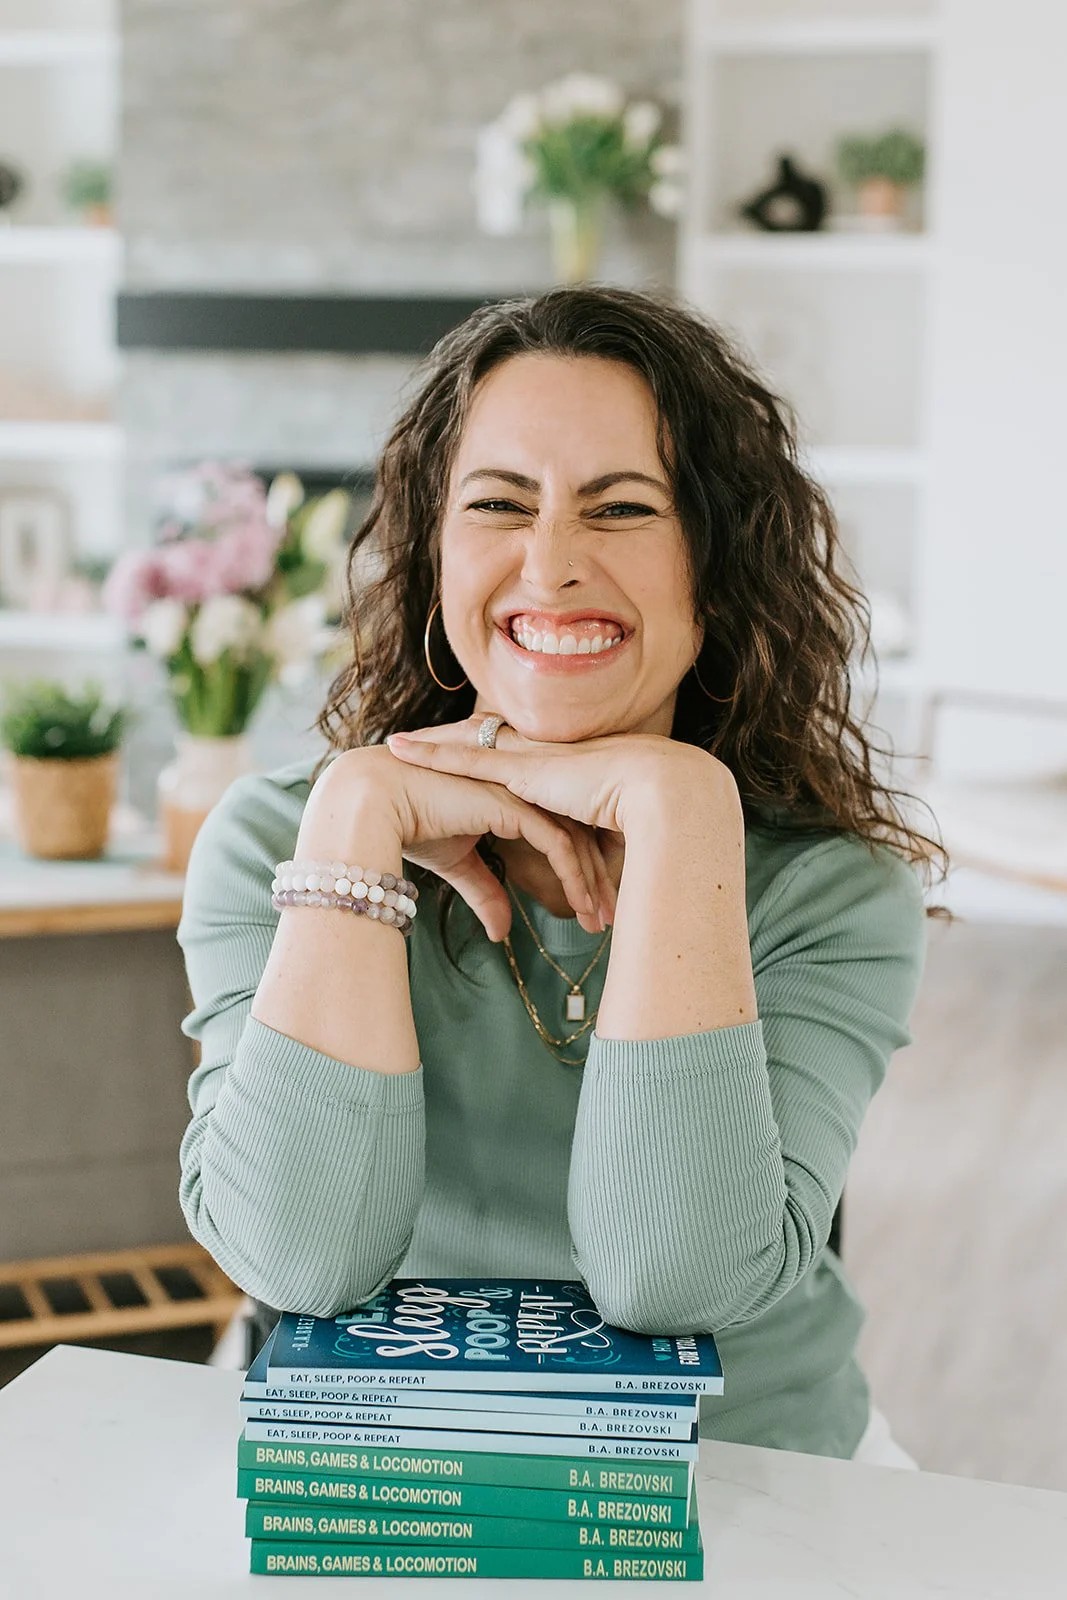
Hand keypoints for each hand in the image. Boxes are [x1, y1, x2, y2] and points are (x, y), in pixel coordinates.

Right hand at [307, 746, 608, 941]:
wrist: (375, 804)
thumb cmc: (409, 825)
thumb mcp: (457, 866)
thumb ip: (486, 892)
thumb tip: (502, 933)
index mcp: (513, 795)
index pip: (561, 831)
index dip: (579, 871)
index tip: (592, 909)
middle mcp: (523, 789)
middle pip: (577, 835)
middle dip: (596, 880)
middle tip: (608, 919)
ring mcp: (521, 793)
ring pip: (574, 840)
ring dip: (591, 884)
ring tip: (600, 922)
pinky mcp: (513, 804)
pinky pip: (558, 844)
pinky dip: (574, 877)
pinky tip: (582, 905)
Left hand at [386, 717, 725, 838]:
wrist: (658, 794)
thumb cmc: (640, 818)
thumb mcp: (600, 836)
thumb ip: (581, 850)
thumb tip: (577, 881)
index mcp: (555, 770)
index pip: (508, 757)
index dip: (477, 755)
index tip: (448, 753)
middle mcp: (539, 758)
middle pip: (479, 744)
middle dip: (441, 743)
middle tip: (401, 744)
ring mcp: (530, 761)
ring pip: (466, 747)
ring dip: (428, 747)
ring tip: (391, 746)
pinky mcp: (523, 770)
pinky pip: (466, 758)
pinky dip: (430, 753)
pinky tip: (401, 748)